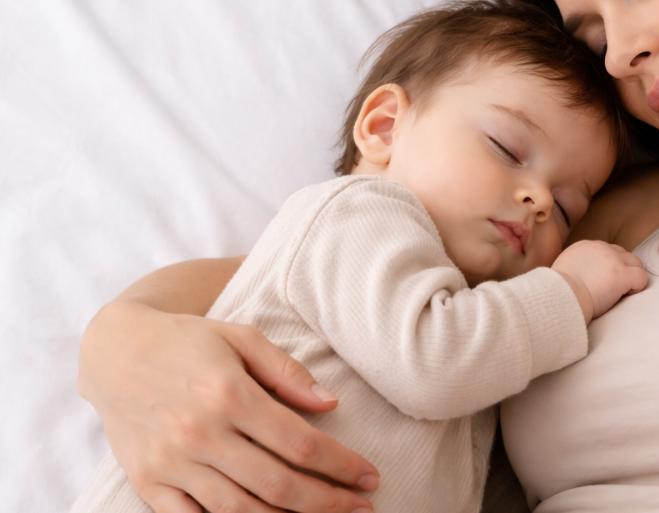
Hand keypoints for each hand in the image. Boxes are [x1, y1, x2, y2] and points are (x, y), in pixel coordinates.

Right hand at [78, 300, 379, 512]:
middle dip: (328, 501)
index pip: (299, 443)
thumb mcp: (241, 338)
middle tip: (362, 506)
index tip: (370, 476)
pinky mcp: (147, 482)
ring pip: (240, 511)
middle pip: (277, 485)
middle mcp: (199, 433)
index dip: (341, 465)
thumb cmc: (188, 340)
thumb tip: (330, 404)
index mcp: (228, 394)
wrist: (112, 350)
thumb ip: (287, 371)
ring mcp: (171, 462)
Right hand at [553, 240, 647, 321]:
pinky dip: (637, 288)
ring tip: (619, 293)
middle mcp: (601, 248)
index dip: (608, 267)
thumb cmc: (558, 291)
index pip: (607, 251)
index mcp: (585, 246)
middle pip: (623, 255)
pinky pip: (641, 278)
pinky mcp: (622, 274)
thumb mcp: (564, 269)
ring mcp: (614, 260)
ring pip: (635, 264)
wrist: (559, 297)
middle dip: (622, 270)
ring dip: (631, 277)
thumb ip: (576, 266)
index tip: (601, 282)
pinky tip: (624, 296)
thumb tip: (581, 275)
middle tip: (612, 288)